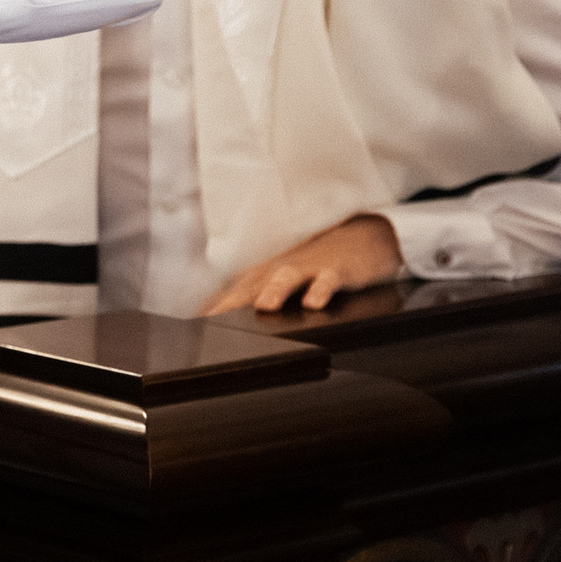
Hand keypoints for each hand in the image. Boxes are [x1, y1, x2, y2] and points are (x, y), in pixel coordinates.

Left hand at [201, 214, 404, 314]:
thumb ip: (255, 295)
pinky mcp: (339, 270)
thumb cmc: (318, 263)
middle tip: (214, 319)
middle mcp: (283, 268)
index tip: (196, 323)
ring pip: (287, 277)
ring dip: (274, 290)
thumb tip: (220, 315)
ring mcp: (310, 268)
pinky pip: (329, 279)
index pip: (234, 291)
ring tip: (264, 306)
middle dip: (233, 301)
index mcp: (267, 273)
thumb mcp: (285, 280)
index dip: (214, 307)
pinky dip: (321, 289)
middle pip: (253, 284)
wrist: (364, 237)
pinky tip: (313, 303)